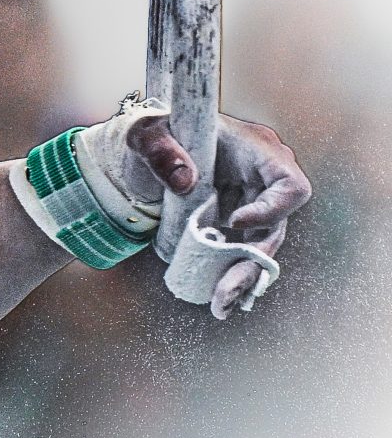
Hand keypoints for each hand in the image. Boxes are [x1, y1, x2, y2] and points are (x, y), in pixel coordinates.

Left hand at [120, 110, 311, 317]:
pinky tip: (217, 298)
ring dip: (242, 277)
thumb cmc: (155, 133)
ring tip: (220, 304)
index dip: (271, 209)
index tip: (233, 222)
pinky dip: (229, 274)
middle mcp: (260, 180)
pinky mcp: (232, 222)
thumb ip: (160, 150)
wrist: (147, 151)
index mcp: (256, 151)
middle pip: (275, 226)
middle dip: (252, 262)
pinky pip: (240, 252)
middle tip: (226, 290)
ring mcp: (249, 203)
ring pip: (258, 247)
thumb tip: (184, 181)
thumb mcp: (147, 134)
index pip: (289, 185)